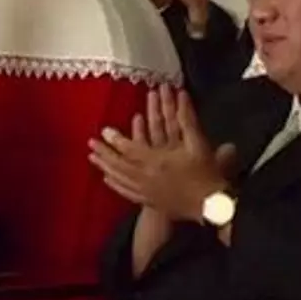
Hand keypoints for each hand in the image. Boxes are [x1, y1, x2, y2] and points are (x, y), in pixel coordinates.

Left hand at [88, 88, 236, 220]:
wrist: (210, 204)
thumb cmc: (206, 173)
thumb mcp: (198, 142)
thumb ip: (187, 119)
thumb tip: (180, 94)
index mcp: (157, 161)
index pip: (130, 148)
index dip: (115, 139)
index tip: (103, 130)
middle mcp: (146, 177)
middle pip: (118, 164)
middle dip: (103, 153)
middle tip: (90, 144)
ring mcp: (145, 191)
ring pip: (119, 178)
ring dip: (105, 167)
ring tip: (93, 159)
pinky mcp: (149, 202)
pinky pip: (126, 193)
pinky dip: (115, 185)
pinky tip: (107, 180)